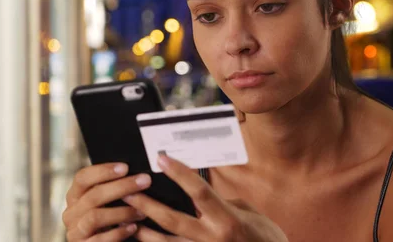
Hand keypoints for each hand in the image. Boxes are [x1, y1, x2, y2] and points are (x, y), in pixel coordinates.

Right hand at [62, 163, 152, 240]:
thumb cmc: (110, 220)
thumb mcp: (107, 202)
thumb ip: (114, 188)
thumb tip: (138, 173)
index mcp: (75, 195)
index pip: (82, 177)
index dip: (103, 171)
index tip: (126, 167)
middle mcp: (71, 212)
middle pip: (93, 195)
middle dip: (122, 187)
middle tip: (144, 181)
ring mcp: (75, 231)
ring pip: (95, 216)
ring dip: (122, 212)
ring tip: (142, 211)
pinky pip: (100, 239)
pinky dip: (118, 232)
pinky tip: (133, 228)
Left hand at [123, 156, 287, 241]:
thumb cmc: (265, 237)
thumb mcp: (248, 214)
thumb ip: (222, 204)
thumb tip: (201, 197)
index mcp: (227, 219)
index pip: (199, 191)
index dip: (179, 174)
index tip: (162, 159)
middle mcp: (212, 238)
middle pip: (172, 219)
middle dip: (147, 204)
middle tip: (128, 191)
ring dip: (144, 232)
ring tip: (128, 220)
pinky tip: (144, 238)